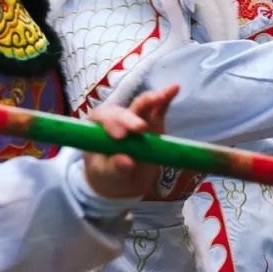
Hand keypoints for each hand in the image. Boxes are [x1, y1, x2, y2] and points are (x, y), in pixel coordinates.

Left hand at [82, 84, 178, 198]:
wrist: (122, 183)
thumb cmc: (106, 175)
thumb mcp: (105, 174)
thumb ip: (114, 168)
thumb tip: (127, 163)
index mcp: (98, 127)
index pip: (102, 119)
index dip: (111, 124)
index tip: (120, 137)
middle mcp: (116, 119)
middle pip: (122, 113)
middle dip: (131, 118)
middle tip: (140, 128)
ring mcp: (136, 119)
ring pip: (141, 106)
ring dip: (150, 100)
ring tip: (160, 97)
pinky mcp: (152, 123)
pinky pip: (158, 109)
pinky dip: (166, 99)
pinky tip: (174, 88)